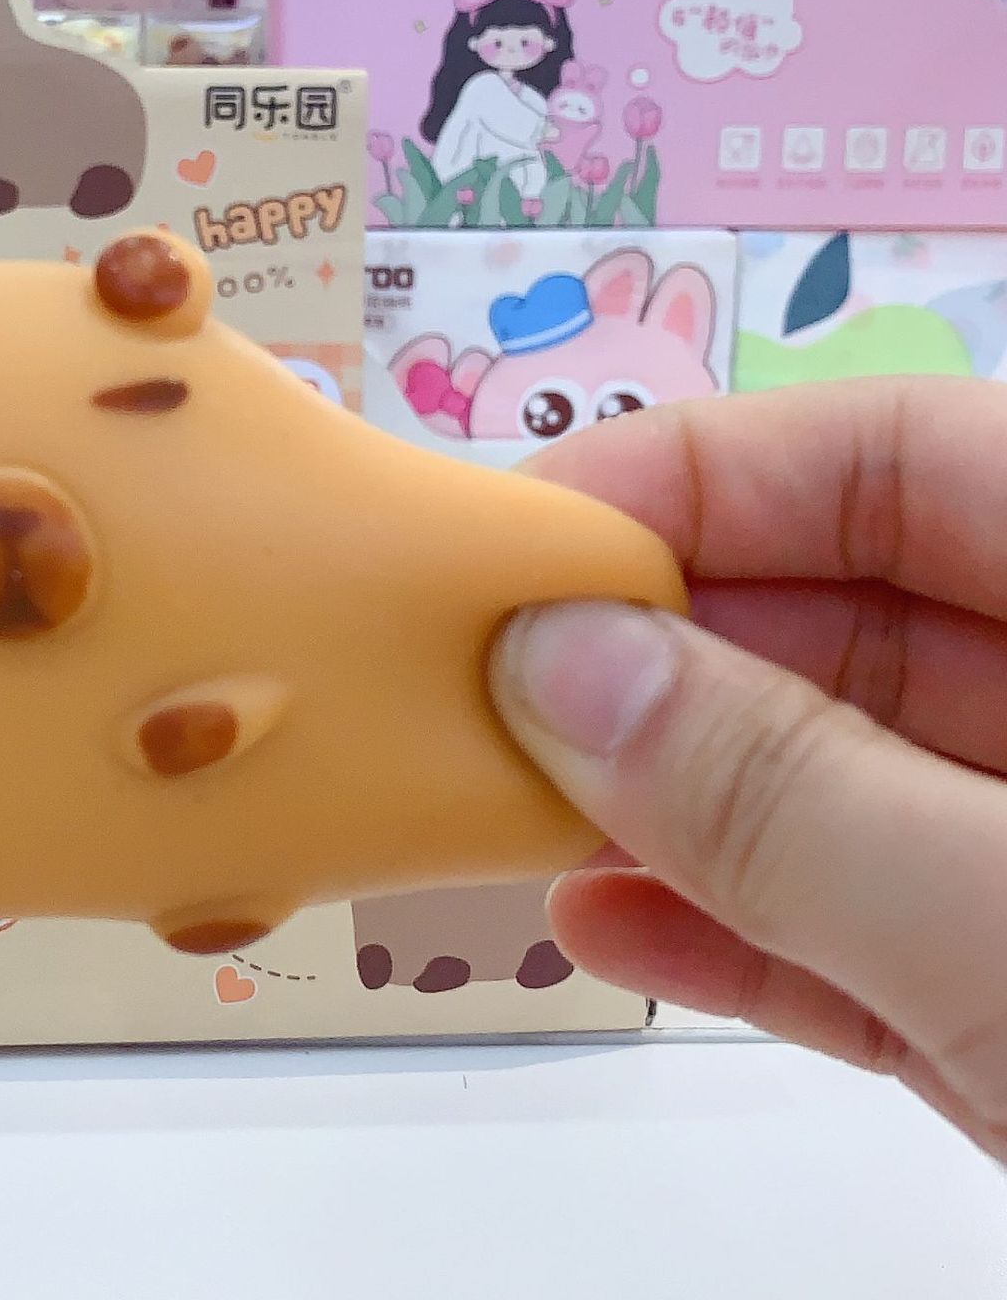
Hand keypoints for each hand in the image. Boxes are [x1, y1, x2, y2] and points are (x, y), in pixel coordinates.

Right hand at [494, 380, 1006, 1159]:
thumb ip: (786, 789)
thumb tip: (555, 660)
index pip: (905, 455)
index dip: (705, 473)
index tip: (519, 542)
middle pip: (854, 618)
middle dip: (662, 652)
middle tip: (481, 686)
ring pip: (845, 782)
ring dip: (671, 796)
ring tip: (504, 803)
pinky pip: (872, 929)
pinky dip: (741, 931)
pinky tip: (604, 927)